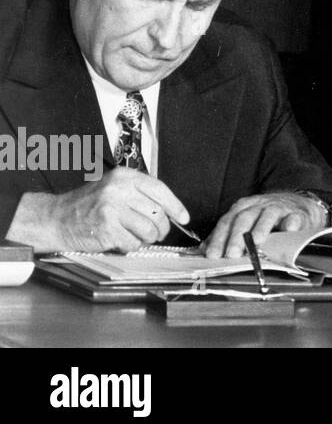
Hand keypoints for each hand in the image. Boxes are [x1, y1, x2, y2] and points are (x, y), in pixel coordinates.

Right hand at [6, 168, 187, 252]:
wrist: (56, 219)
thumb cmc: (87, 205)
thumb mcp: (113, 188)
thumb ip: (139, 194)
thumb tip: (170, 211)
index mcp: (124, 176)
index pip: (160, 190)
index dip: (176, 206)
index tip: (183, 218)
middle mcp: (119, 190)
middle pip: (157, 213)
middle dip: (162, 228)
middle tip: (157, 233)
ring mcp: (112, 209)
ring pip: (148, 230)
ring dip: (148, 239)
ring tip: (139, 237)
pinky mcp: (107, 229)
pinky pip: (133, 243)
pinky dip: (132, 246)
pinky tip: (123, 241)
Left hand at [204, 192, 327, 257]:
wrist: (297, 206)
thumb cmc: (267, 218)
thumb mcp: (245, 223)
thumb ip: (225, 235)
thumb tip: (203, 250)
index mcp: (243, 209)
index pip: (227, 222)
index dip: (219, 238)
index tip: (212, 255)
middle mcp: (259, 206)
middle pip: (245, 218)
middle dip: (237, 237)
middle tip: (232, 254)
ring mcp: (279, 208)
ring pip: (268, 215)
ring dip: (261, 229)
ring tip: (257, 242)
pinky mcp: (297, 213)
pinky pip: (294, 217)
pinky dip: (291, 223)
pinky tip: (289, 229)